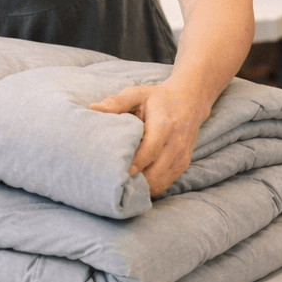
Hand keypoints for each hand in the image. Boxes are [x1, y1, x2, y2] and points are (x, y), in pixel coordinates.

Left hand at [87, 81, 207, 196]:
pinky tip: (132, 183)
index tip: (115, 170)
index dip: (133, 163)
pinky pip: (164, 184)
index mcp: (164, 125)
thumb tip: (93, 108)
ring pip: (159, 183)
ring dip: (139, 186)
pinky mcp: (182, 165)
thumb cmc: (156, 99)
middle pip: (154, 172)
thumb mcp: (137, 94)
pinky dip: (148, 187)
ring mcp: (181, 157)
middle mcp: (176, 144)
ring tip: (118, 184)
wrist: (188, 102)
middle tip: (110, 182)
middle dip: (133, 180)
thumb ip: (116, 103)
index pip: (150, 151)